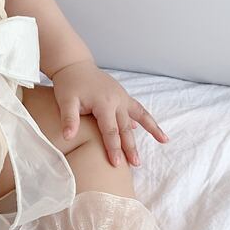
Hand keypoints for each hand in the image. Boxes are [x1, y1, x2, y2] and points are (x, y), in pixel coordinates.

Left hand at [50, 60, 168, 167]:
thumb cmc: (69, 83)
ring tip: (164, 141)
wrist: (74, 65)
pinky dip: (148, 119)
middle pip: (126, 127)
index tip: (116, 164)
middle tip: (135, 164)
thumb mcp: (65, 100)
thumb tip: (67, 137)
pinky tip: (155, 131)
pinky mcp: (123, 95)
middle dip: (131, 147)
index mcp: (103, 103)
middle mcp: (117, 100)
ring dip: (151, 129)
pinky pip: (138, 108)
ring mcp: (122, 96)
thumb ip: (69, 118)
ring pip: (139, 116)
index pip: (110, 131)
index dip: (113, 148)